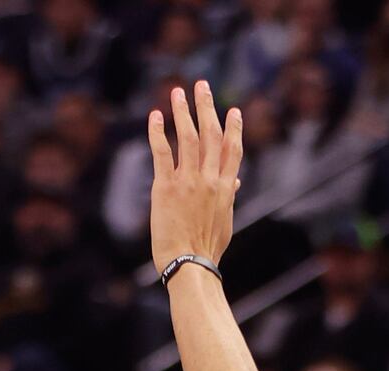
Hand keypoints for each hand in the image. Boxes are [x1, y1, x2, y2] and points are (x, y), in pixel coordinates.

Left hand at [148, 80, 242, 277]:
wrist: (189, 266)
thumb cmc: (206, 250)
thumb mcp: (224, 224)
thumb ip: (228, 199)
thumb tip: (234, 184)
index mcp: (225, 189)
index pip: (232, 150)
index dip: (233, 128)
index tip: (233, 111)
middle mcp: (209, 180)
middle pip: (210, 134)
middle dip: (206, 107)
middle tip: (202, 85)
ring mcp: (188, 181)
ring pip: (187, 136)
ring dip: (182, 111)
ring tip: (177, 92)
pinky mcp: (166, 187)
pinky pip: (162, 152)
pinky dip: (157, 131)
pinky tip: (155, 116)